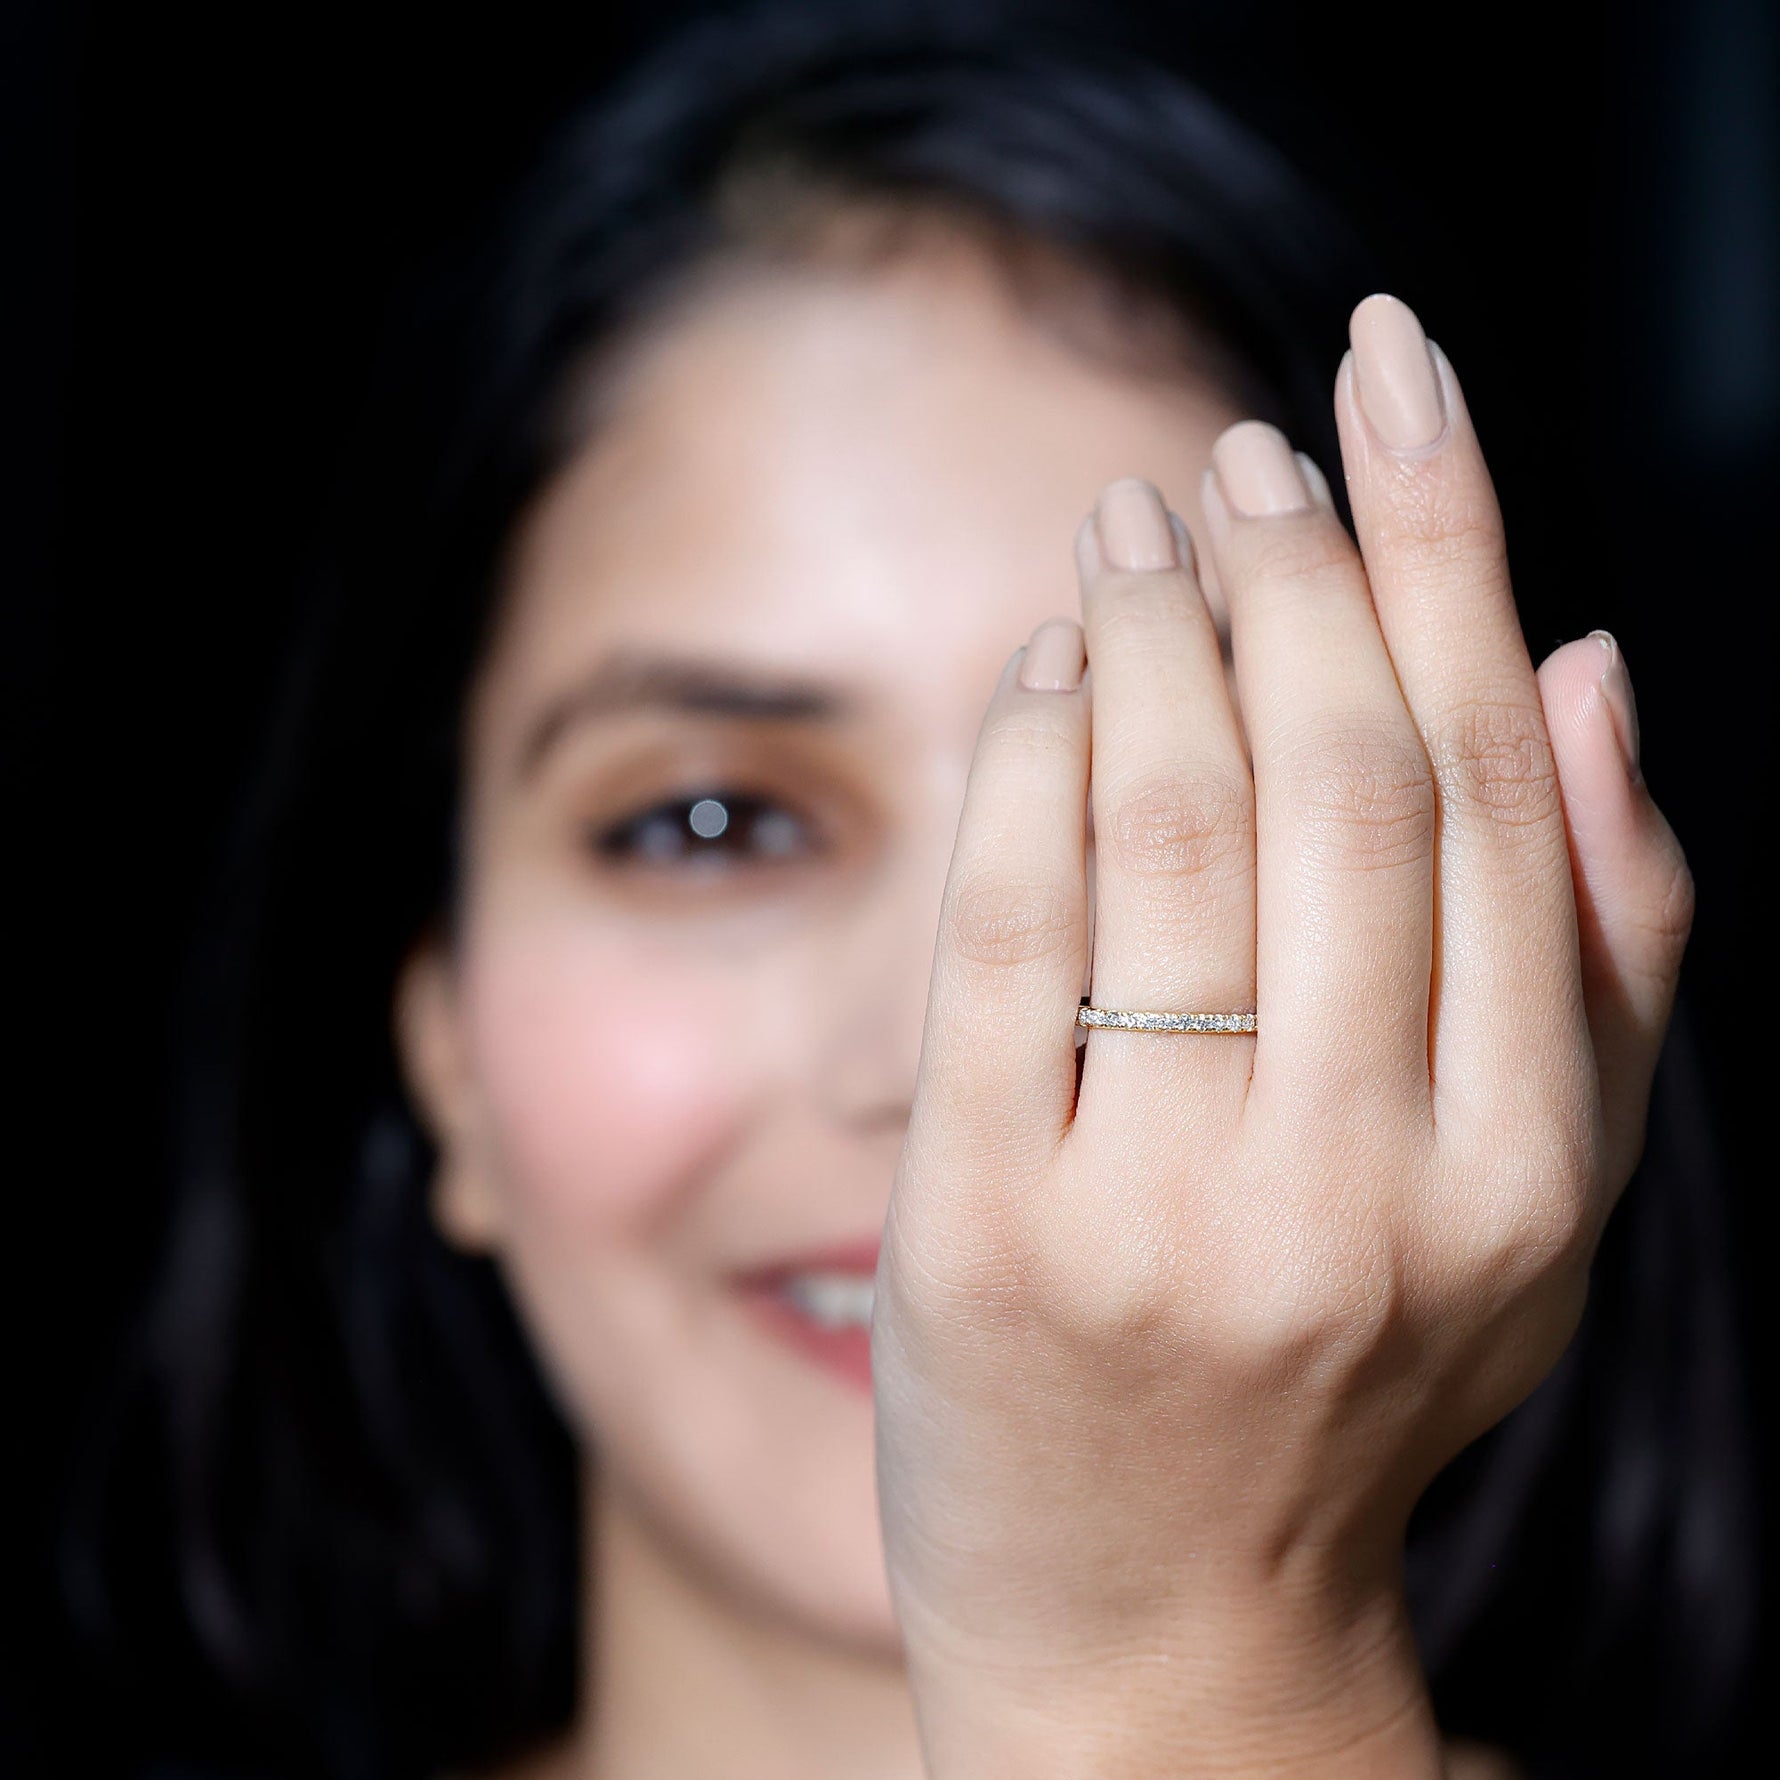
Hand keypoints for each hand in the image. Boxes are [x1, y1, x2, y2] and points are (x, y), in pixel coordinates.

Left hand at [871, 294, 1691, 1777]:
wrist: (1161, 1623)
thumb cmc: (1346, 1386)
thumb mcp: (1534, 1204)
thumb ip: (1594, 949)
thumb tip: (1587, 671)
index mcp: (1522, 1159)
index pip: (1485, 779)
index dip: (1443, 543)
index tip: (1393, 377)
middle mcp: (1362, 1182)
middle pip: (1336, 775)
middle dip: (1290, 570)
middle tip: (1242, 459)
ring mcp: (1165, 1215)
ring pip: (1168, 829)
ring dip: (1144, 634)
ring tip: (1133, 529)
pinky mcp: (989, 1236)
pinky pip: (1005, 937)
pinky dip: (1016, 768)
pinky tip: (1030, 678)